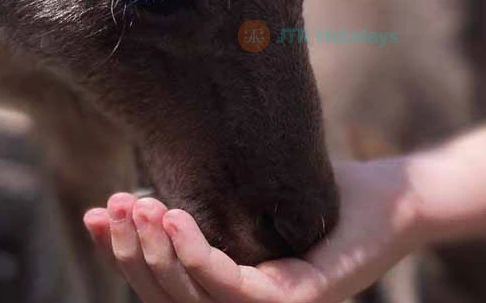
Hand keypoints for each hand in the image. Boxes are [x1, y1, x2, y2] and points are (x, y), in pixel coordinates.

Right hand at [84, 159, 423, 302]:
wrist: (392, 198)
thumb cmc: (326, 194)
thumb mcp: (250, 198)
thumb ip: (204, 209)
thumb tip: (143, 196)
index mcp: (232, 291)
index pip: (162, 286)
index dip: (120, 255)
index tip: (93, 213)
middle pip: (167, 299)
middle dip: (128, 254)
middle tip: (107, 206)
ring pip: (192, 298)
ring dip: (154, 254)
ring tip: (134, 208)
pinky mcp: (298, 301)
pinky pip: (233, 286)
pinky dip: (196, 254)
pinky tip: (171, 216)